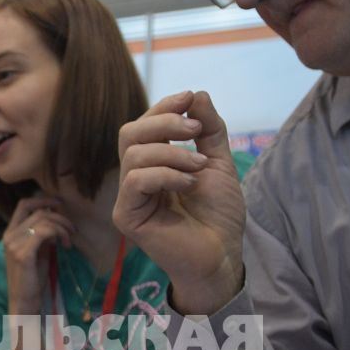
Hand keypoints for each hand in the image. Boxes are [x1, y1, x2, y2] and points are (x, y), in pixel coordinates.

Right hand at [1, 194, 73, 316]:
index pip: (24, 204)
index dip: (44, 200)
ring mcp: (14, 244)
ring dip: (62, 227)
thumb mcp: (38, 252)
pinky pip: (44, 232)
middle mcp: (9, 235)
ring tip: (69, 241)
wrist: (24, 301)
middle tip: (72, 230)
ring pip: (43, 220)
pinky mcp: (22, 254)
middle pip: (38, 211)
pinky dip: (58, 234)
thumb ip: (43, 235)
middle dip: (60, 217)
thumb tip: (56, 221)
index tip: (60, 206)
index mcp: (11, 233)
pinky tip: (63, 245)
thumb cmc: (32, 279)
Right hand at [112, 90, 246, 315]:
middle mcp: (135, 179)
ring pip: (133, 155)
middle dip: (164, 123)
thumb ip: (208, 130)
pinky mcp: (127, 217)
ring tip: (199, 167)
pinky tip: (188, 185)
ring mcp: (128, 198)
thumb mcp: (217, 162)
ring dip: (172, 153)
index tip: (189, 98)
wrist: (222, 254)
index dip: (162, 108)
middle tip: (195, 131)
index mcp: (152, 164)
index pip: (143, 126)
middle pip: (129, 133)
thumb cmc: (218, 215)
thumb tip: (197, 94)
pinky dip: (165, 175)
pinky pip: (135, 181)